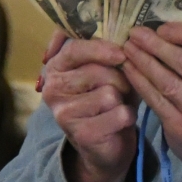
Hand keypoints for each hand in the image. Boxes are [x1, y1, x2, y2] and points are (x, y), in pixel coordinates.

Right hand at [38, 30, 137, 181]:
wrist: (107, 144)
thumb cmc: (109, 99)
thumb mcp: (108, 70)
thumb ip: (110, 51)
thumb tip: (127, 37)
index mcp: (56, 67)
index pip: (75, 48)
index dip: (102, 49)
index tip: (121, 53)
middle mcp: (53, 89)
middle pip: (97, 71)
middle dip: (120, 79)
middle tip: (121, 89)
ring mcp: (63, 113)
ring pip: (109, 93)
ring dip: (123, 99)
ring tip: (117, 106)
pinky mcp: (80, 134)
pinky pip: (119, 114)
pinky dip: (128, 117)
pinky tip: (119, 122)